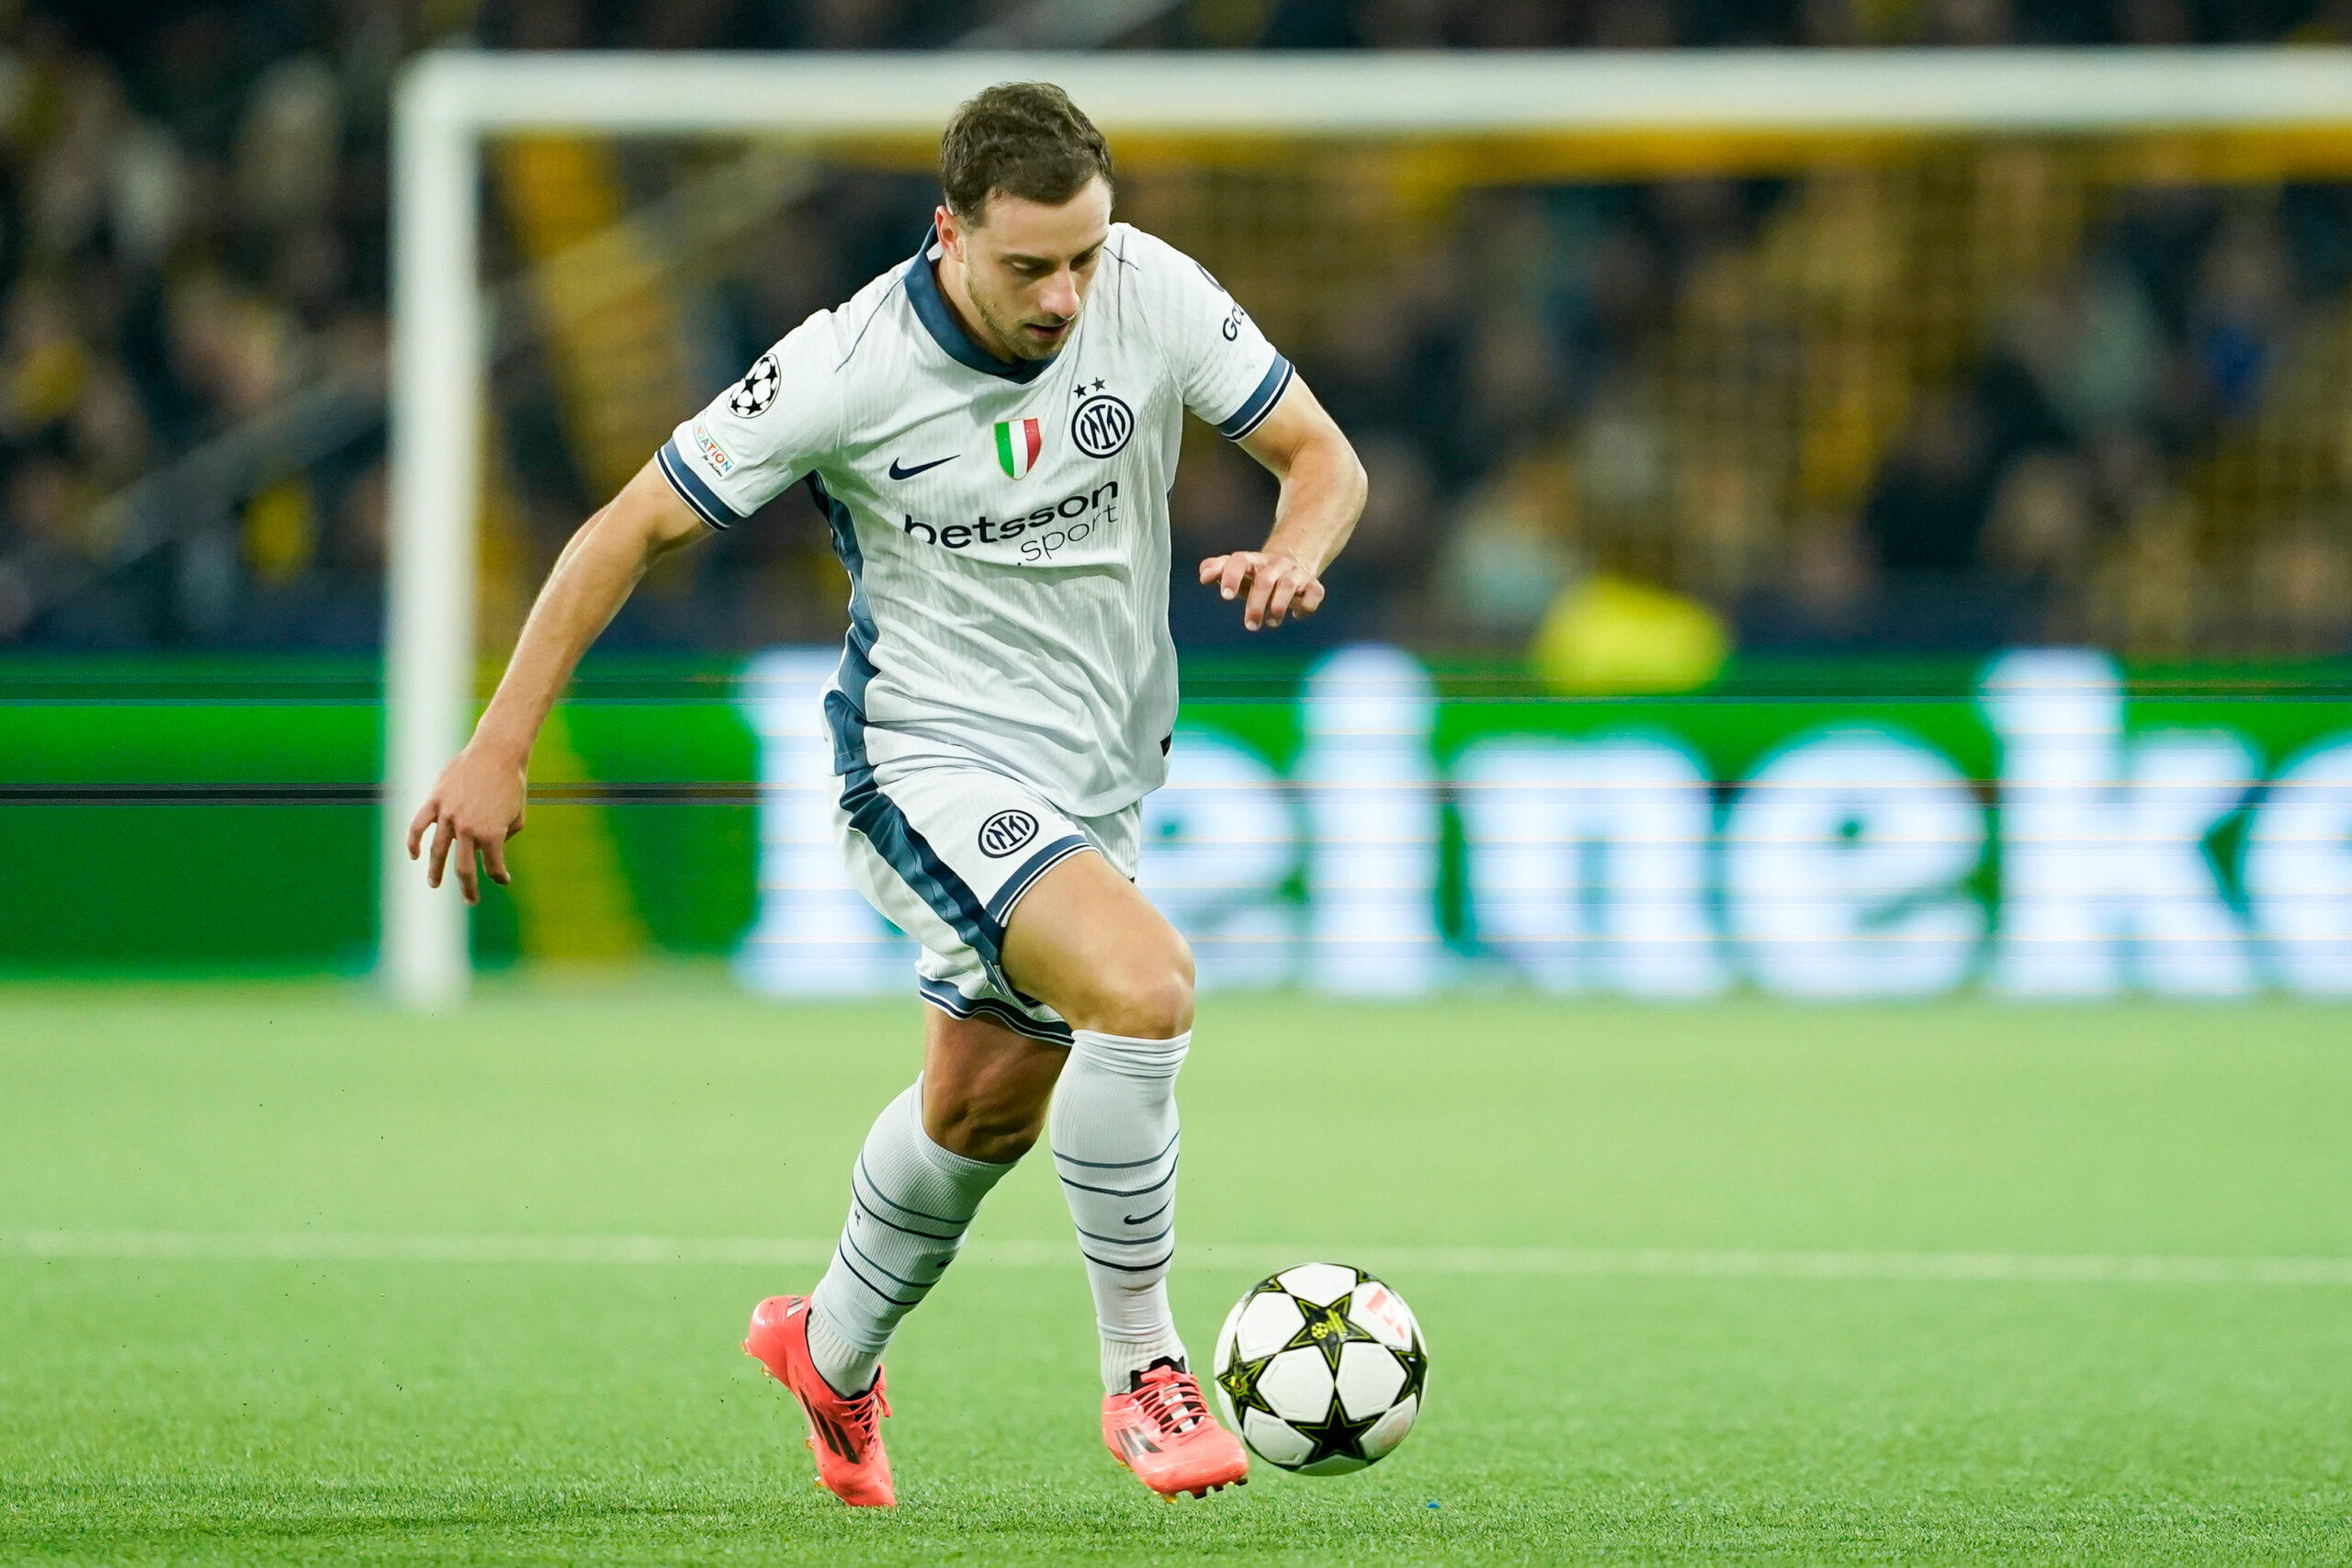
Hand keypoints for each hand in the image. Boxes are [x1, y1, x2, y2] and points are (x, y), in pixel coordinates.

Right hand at [406, 744, 526, 905]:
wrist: (497, 754)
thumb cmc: (512, 784)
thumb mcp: (518, 816)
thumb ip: (504, 837)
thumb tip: (489, 850)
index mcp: (492, 835)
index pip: (492, 867)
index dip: (499, 876)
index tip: (502, 879)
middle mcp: (468, 829)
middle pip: (464, 868)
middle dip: (468, 888)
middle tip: (470, 900)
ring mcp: (449, 816)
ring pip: (437, 851)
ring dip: (435, 871)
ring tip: (433, 884)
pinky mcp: (436, 801)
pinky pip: (418, 826)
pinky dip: (412, 842)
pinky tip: (412, 855)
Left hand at [1198, 550, 1324, 630]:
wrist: (1293, 562)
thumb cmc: (1257, 574)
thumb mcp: (1237, 570)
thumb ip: (1216, 569)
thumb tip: (1203, 576)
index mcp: (1254, 560)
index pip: (1241, 560)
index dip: (1232, 576)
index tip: (1226, 596)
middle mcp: (1276, 564)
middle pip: (1265, 580)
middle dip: (1256, 604)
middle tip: (1250, 626)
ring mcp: (1295, 574)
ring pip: (1288, 586)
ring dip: (1278, 607)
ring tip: (1271, 622)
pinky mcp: (1313, 584)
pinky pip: (1314, 593)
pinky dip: (1306, 607)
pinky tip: (1296, 615)